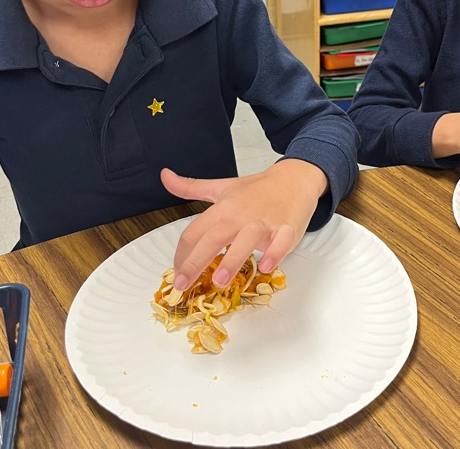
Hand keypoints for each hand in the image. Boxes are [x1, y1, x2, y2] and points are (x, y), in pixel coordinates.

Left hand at [161, 159, 326, 291]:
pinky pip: (281, 243)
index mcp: (223, 208)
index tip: (177, 274)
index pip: (195, 231)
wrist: (294, 179)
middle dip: (196, 262)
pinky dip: (274, 254)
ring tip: (220, 280)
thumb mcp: (221, 186)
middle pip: (214, 237)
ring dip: (233, 260)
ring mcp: (264, 222)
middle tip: (183, 284)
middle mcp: (240, 215)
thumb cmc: (257, 189)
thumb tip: (165, 176)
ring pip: (246, 240)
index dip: (181, 254)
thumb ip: (190, 187)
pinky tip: (266, 267)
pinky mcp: (286, 228)